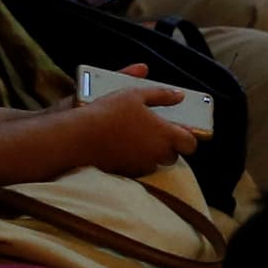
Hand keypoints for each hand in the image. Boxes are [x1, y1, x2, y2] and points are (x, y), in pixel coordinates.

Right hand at [53, 78, 202, 175]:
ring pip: (155, 164)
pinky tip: (125, 148)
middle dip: (169, 147)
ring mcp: (140, 166)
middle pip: (173, 156)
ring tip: (140, 140)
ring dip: (152, 155)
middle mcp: (156, 154)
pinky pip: (137, 169)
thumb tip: (179, 95)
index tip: (183, 131)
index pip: (190, 144)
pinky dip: (135, 161)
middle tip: (159, 134)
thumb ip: (161, 95)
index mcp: (165, 135)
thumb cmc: (108, 113)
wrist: (76, 138)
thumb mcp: (136, 95)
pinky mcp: (124, 173)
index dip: (189, 138)